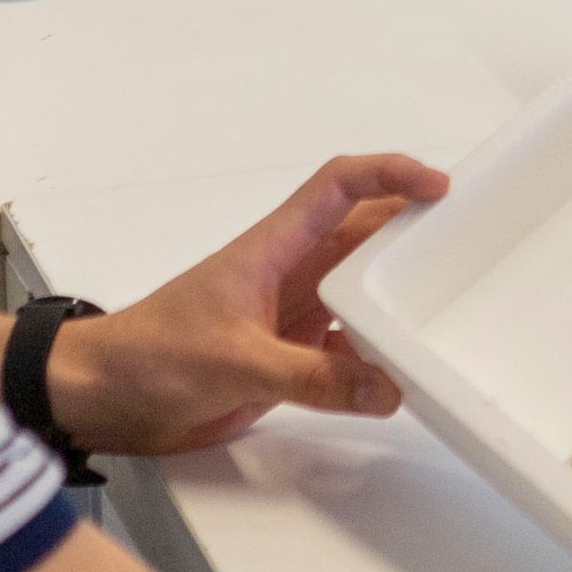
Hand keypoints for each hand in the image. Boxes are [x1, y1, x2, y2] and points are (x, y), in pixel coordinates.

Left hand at [62, 151, 449, 456]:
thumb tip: (387, 387)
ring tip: (447, 307)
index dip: (390, 175)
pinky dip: (374, 357)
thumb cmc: (149, 355)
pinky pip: (345, 348)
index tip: (439, 188)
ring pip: (359, 294)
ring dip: (396, 299)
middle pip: (363, 237)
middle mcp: (289, 273)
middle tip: (469, 243)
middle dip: (412, 233)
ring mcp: (288, 315)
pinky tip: (398, 376)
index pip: (339, 187)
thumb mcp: (237, 361)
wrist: (102, 396)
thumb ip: (315, 376)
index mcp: (273, 247)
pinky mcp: (285, 357)